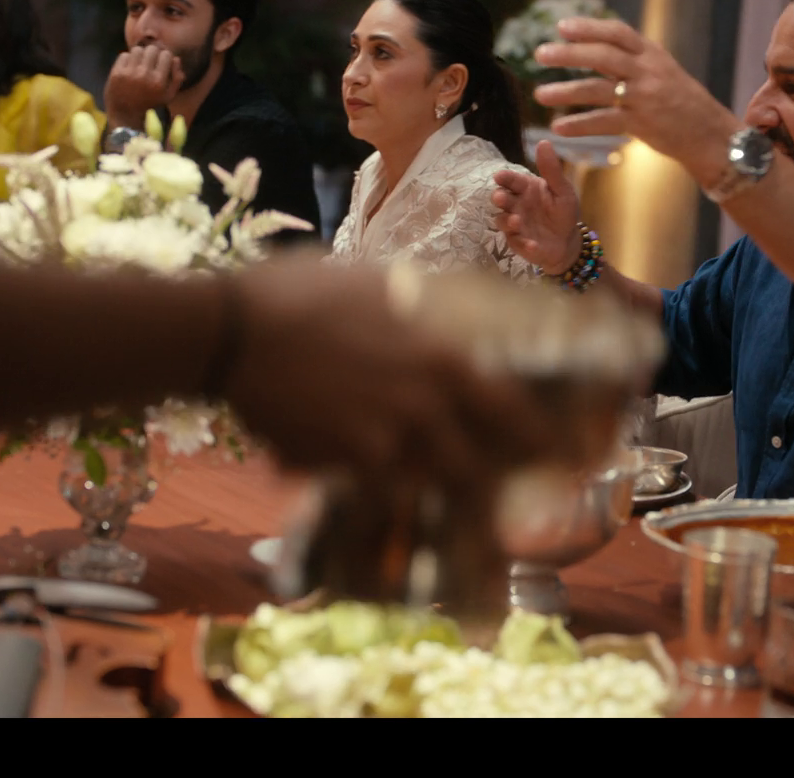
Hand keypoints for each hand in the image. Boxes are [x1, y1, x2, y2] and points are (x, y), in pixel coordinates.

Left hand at [104, 45, 185, 131]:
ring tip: (138, 64)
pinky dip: (127, 60)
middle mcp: (144, 75)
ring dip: (139, 55)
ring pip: (137, 50)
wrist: (125, 114)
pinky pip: (124, 55)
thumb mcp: (168, 96)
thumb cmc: (149, 104)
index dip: (165, 57)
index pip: (166, 54)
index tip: (161, 62)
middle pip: (152, 49)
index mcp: (159, 81)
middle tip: (149, 62)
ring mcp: (129, 73)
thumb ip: (177, 78)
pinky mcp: (116, 72)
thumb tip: (176, 58)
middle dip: (152, 54)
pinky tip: (128, 68)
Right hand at [220, 255, 564, 495]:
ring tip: (444, 510)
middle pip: (476, 467)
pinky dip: (377, 504)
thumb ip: (413, 307)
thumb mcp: (375, 284)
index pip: (511, 411)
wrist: (234, 331)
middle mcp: (424, 406)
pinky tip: (376, 509)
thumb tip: (430, 308)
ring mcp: (384, 441)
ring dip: (438, 500)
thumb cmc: (299, 293)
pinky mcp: (341, 465)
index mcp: (442, 358)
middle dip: (492, 489)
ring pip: (428, 488)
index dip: (540, 439)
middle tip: (500, 498)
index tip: (559, 453)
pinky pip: (374, 497)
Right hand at [491, 141, 581, 273]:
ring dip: (508, 222)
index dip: (504, 178)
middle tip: (501, 198)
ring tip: (517, 221)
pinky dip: (524, 245)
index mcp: (525, 189)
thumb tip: (544, 141)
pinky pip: (517, 244)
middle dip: (500, 198)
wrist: (567, 241)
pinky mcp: (518, 243)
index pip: (511, 180)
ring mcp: (514, 225)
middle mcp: (516, 205)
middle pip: (502, 199)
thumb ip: (552, 170)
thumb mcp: (562, 190)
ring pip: (503, 221)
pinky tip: (533, 245)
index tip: (499, 176)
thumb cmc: (562, 212)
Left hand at [533, 18, 741, 183]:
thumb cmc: (680, 100)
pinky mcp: (642, 124)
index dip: (589, 27)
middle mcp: (648, 71)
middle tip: (540, 54)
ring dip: (566, 92)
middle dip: (569, 54)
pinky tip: (558, 127)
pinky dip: (579, 124)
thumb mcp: (661, 69)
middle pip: (603, 57)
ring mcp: (645, 98)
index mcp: (652, 53)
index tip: (561, 26)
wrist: (709, 133)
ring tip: (540, 94)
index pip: (617, 33)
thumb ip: (631, 58)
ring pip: (598, 91)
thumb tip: (593, 43)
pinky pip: (604, 123)